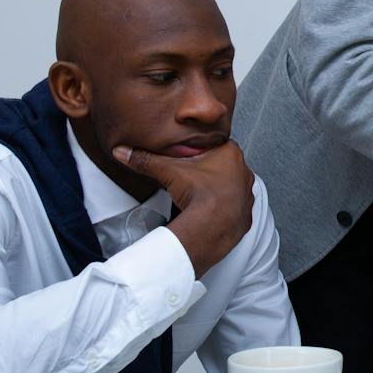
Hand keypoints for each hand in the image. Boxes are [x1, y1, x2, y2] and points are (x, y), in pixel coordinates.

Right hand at [113, 141, 255, 276]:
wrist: (211, 227)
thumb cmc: (198, 195)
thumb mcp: (167, 171)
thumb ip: (145, 159)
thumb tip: (124, 151)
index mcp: (231, 153)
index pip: (216, 145)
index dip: (200, 152)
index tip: (190, 159)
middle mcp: (244, 172)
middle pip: (224, 165)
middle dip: (208, 170)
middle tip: (192, 178)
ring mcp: (248, 194)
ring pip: (231, 186)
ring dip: (218, 189)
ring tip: (200, 195)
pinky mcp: (247, 214)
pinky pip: (235, 207)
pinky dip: (224, 209)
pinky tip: (211, 211)